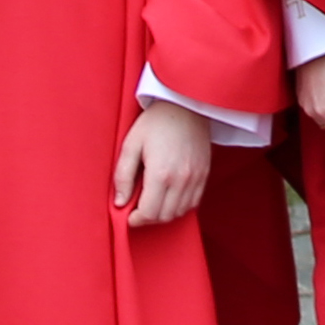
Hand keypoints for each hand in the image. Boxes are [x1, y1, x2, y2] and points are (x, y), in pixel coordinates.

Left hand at [112, 98, 212, 226]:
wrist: (186, 104)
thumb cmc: (156, 121)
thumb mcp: (131, 144)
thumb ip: (122, 175)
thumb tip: (119, 202)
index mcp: (160, 173)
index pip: (149, 212)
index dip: (136, 219)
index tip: (129, 216)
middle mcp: (181, 179)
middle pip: (165, 216)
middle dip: (148, 218)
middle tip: (137, 210)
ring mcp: (196, 178)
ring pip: (179, 212)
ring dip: (164, 214)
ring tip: (152, 203)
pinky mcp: (204, 174)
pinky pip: (193, 203)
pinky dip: (179, 206)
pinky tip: (169, 196)